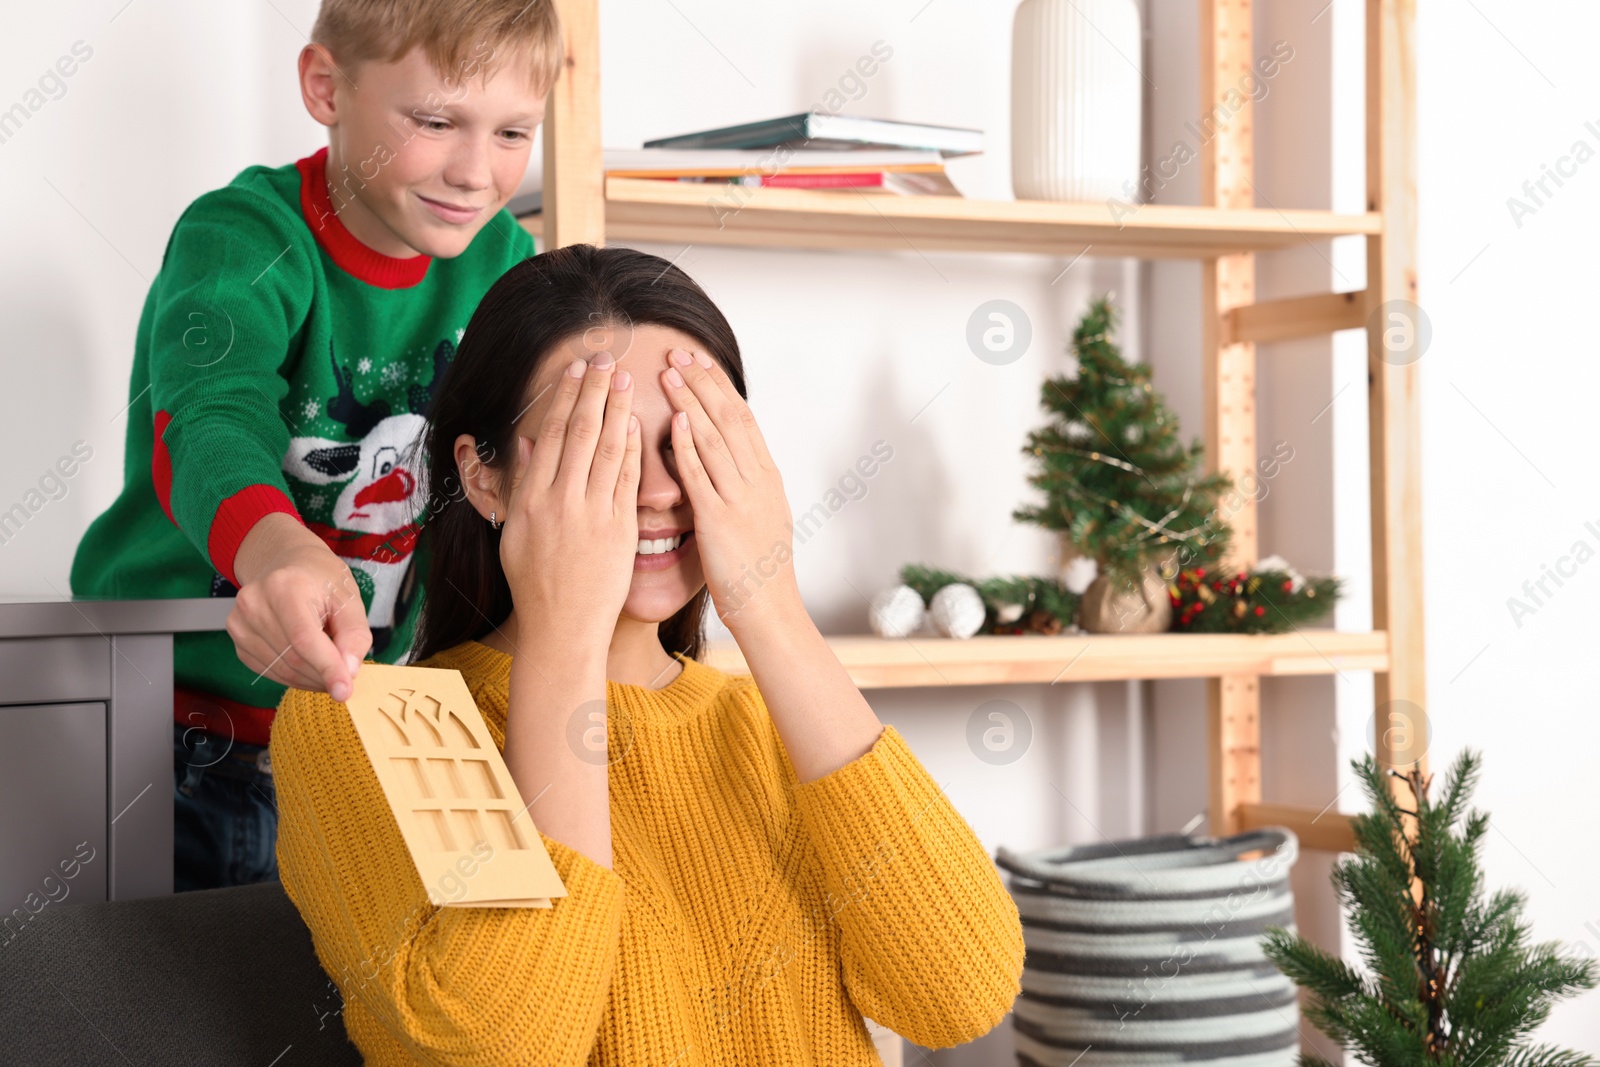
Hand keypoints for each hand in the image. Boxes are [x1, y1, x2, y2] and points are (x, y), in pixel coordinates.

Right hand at [227, 513, 371, 701]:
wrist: (286, 563)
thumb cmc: (320, 579)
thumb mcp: (349, 598)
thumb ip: (354, 635)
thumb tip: (349, 672)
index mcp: (284, 586)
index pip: (304, 639)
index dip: (326, 668)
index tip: (345, 692)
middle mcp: (254, 603)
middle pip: (293, 658)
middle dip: (323, 675)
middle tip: (346, 676)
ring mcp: (239, 622)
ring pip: (281, 670)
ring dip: (310, 679)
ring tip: (329, 666)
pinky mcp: (237, 639)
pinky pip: (268, 671)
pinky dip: (293, 676)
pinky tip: (308, 664)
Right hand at [499, 353, 640, 647]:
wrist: (561, 627)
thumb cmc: (536, 583)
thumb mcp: (515, 533)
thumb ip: (523, 486)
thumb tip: (526, 445)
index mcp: (532, 499)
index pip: (551, 435)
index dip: (566, 398)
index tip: (577, 370)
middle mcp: (559, 501)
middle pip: (579, 432)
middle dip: (594, 391)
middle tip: (606, 357)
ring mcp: (590, 514)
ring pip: (605, 450)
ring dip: (617, 409)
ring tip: (626, 378)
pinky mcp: (618, 530)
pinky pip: (626, 481)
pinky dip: (632, 450)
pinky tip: (639, 424)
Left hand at [659, 347, 799, 631]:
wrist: (769, 609)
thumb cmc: (759, 571)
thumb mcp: (762, 518)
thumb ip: (746, 487)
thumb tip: (731, 463)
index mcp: (768, 478)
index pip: (743, 419)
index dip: (720, 387)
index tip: (699, 361)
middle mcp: (758, 481)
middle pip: (730, 417)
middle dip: (703, 382)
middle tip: (678, 352)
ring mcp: (741, 498)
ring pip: (716, 437)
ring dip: (692, 401)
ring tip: (669, 373)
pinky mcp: (721, 519)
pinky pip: (703, 475)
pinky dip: (689, 445)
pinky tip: (675, 421)